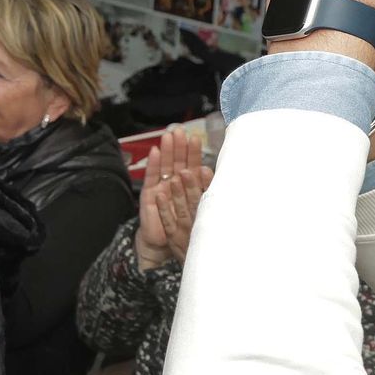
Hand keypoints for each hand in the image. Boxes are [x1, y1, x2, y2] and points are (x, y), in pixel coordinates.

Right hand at [134, 128, 213, 272]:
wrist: (161, 244)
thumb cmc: (183, 228)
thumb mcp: (199, 212)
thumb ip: (208, 196)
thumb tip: (225, 184)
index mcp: (186, 187)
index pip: (191, 166)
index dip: (192, 153)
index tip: (195, 137)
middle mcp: (172, 184)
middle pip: (176, 162)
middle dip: (178, 146)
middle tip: (180, 130)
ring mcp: (160, 188)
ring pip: (165, 166)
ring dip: (167, 150)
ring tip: (169, 136)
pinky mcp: (149, 196)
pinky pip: (152, 178)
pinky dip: (154, 165)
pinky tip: (155, 153)